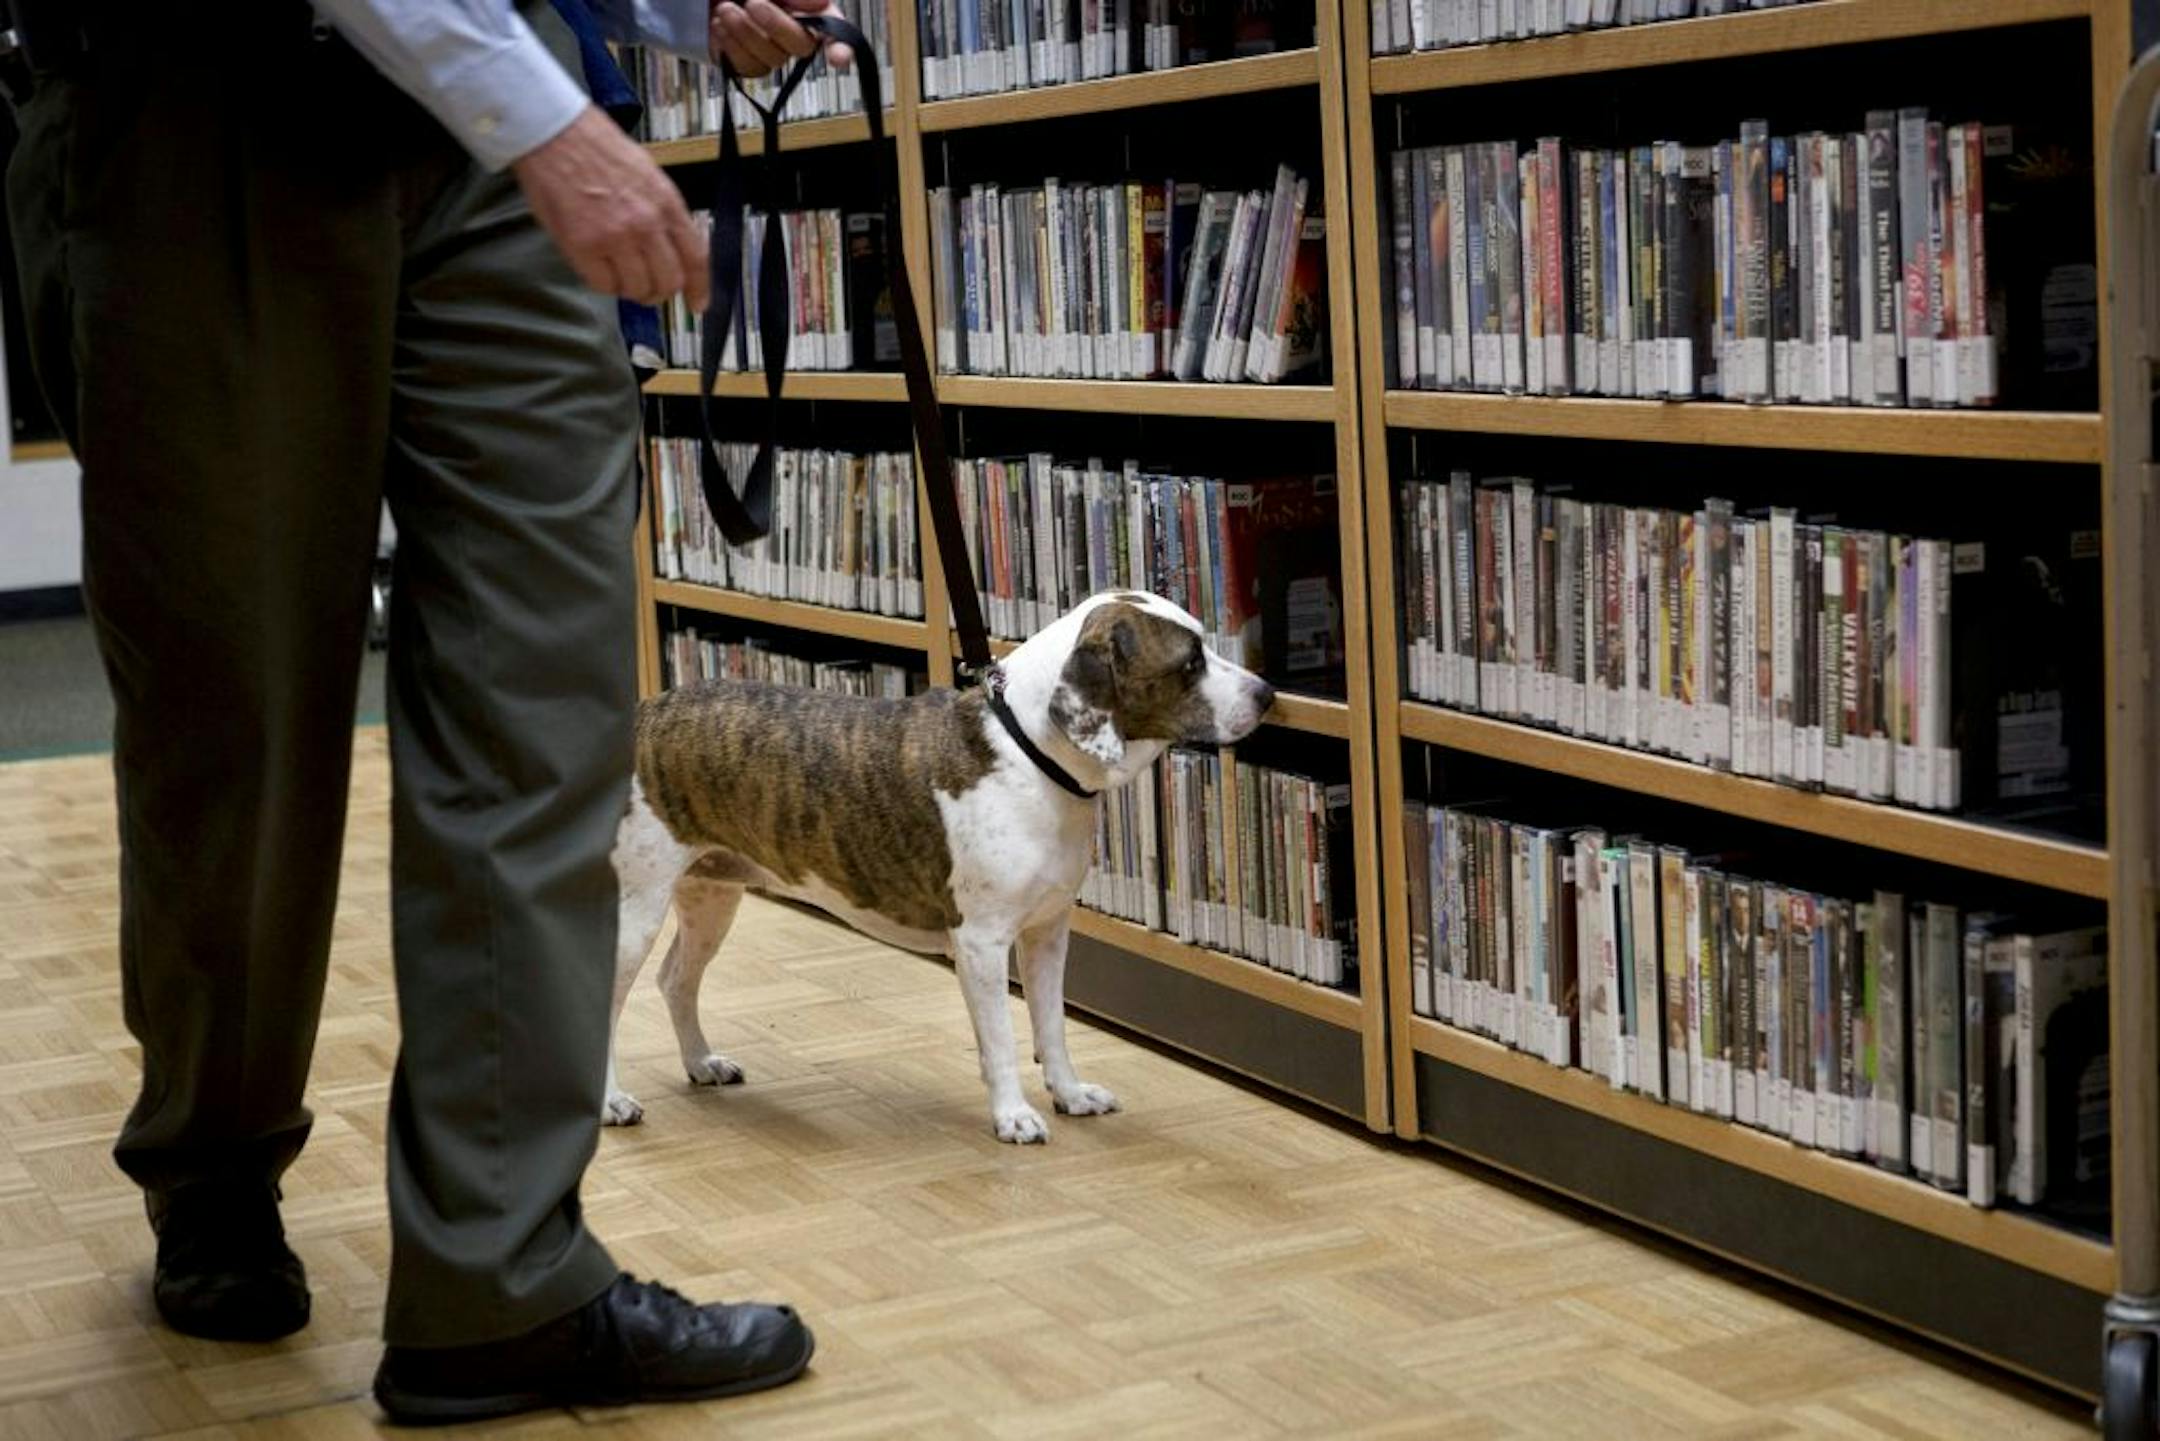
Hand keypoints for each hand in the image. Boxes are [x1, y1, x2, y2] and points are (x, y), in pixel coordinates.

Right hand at [512, 106, 708, 308]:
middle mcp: (646, 223)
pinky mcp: (582, 246)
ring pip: (636, 288)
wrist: (555, 132)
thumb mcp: (647, 173)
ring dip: (629, 288)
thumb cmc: (596, 148)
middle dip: (658, 291)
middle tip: (646, 288)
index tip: (698, 303)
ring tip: (617, 272)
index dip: (699, 288)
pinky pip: (603, 285)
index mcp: (666, 202)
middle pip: (668, 281)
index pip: (695, 258)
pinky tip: (597, 266)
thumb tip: (672, 249)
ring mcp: (614, 237)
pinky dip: (603, 283)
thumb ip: (663, 212)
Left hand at [709, 0, 852, 77]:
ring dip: (747, 32)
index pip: (835, 27)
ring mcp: (771, 48)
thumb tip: (819, 4)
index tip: (838, 58)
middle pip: (802, 45)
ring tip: (726, 8)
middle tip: (753, 3)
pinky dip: (732, 47)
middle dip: (776, 25)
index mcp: (807, 5)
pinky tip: (720, 26)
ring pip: (773, 58)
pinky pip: (748, 67)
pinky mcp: (747, 62)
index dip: (841, 45)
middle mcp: (793, 29)